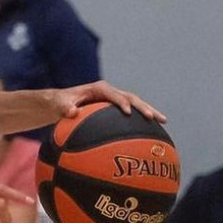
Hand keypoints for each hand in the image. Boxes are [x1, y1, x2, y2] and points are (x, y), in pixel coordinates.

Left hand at [51, 81, 166, 123]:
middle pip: (131, 98)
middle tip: (152, 117)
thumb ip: (64, 108)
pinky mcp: (117, 108)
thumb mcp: (59, 105)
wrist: (61, 102)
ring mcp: (115, 100)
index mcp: (98, 89)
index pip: (113, 94)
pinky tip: (154, 132)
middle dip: (142, 106)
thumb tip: (71, 112)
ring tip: (164, 121)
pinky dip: (142, 120)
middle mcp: (110, 93)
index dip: (121, 102)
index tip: (128, 112)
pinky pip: (132, 114)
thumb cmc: (59, 103)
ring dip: (149, 112)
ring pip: (136, 104)